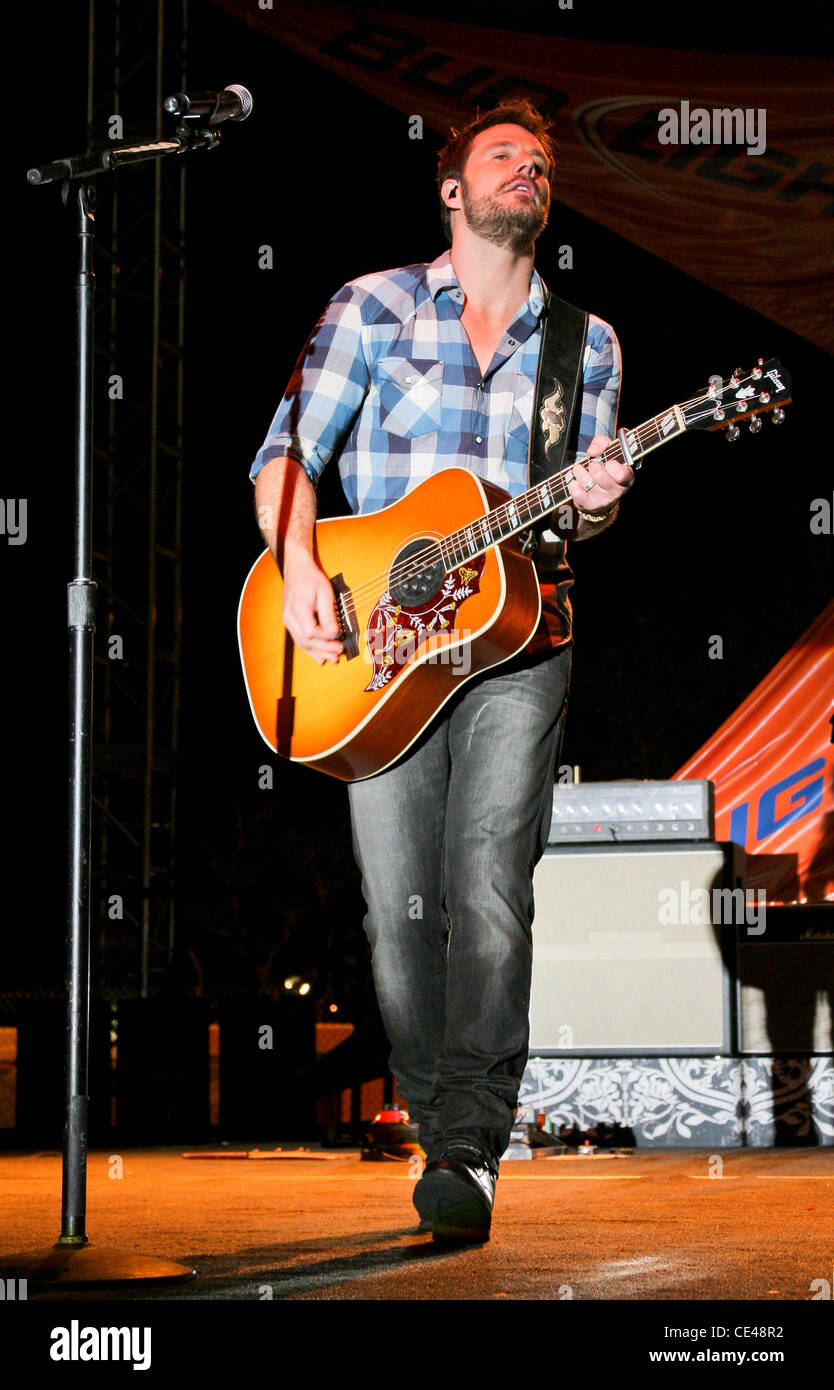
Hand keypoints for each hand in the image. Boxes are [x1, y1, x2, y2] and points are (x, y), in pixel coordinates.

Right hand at [282, 548, 343, 663]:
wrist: (297, 569)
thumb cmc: (311, 578)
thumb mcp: (325, 592)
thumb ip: (329, 614)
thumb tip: (334, 632)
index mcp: (298, 608)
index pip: (311, 632)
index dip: (326, 637)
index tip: (339, 636)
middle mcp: (289, 617)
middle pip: (306, 641)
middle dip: (324, 649)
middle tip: (339, 652)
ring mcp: (288, 621)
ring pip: (302, 643)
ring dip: (318, 653)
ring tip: (332, 659)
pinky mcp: (290, 622)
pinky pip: (299, 640)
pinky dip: (310, 650)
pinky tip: (319, 658)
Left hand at [568, 434, 633, 513]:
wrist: (601, 497)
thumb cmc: (606, 470)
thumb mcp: (609, 452)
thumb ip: (602, 443)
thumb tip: (592, 451)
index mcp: (626, 477)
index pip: (623, 474)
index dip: (613, 467)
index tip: (609, 463)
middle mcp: (616, 491)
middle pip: (599, 474)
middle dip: (592, 465)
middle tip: (593, 465)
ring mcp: (603, 500)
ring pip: (586, 482)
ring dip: (580, 472)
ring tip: (581, 470)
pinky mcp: (589, 506)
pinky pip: (576, 492)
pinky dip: (573, 484)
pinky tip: (578, 482)